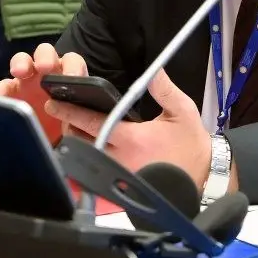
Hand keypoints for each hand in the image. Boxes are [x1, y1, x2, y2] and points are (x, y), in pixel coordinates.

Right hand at [0, 43, 87, 144]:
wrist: (48, 148)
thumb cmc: (68, 134)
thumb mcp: (78, 130)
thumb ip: (78, 124)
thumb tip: (74, 126)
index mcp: (69, 78)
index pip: (73, 63)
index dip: (73, 67)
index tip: (72, 78)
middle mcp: (47, 74)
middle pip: (46, 54)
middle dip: (46, 58)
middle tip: (46, 68)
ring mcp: (27, 82)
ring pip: (22, 61)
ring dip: (21, 64)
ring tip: (20, 72)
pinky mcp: (10, 94)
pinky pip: (3, 87)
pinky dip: (1, 92)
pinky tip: (1, 99)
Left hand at [45, 68, 212, 189]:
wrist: (204, 177)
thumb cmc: (191, 144)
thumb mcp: (183, 112)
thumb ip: (165, 90)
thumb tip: (154, 70)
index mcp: (133, 139)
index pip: (93, 123)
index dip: (70, 112)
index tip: (53, 103)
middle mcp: (120, 159)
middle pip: (82, 142)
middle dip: (68, 128)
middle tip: (61, 114)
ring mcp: (119, 175)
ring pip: (86, 158)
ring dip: (76, 143)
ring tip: (71, 128)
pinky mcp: (121, 187)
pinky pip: (95, 173)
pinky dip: (86, 161)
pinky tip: (82, 150)